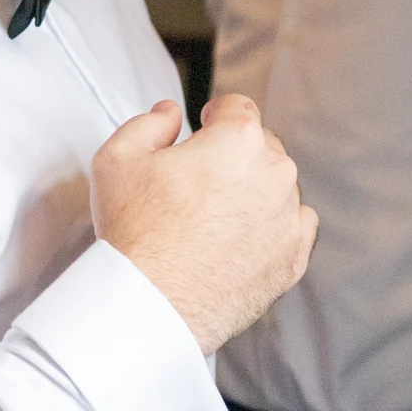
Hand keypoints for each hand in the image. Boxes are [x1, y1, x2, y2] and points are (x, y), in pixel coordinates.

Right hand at [90, 94, 316, 352]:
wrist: (152, 302)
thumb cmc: (136, 232)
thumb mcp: (117, 158)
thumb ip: (148, 122)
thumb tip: (169, 114)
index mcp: (239, 140)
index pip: (238, 107)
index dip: (216, 114)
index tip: (206, 127)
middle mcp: (274, 173)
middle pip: (261, 148)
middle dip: (233, 157)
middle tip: (199, 183)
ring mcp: (289, 218)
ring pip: (278, 189)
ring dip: (254, 193)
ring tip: (214, 218)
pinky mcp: (293, 259)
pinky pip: (293, 229)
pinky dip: (272, 229)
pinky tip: (239, 240)